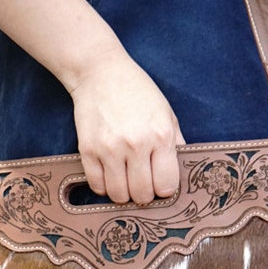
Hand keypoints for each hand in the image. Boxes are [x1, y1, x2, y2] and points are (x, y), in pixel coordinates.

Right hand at [69, 47, 184, 204]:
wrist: (100, 72)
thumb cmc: (138, 93)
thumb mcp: (167, 114)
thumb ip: (176, 146)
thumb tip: (179, 176)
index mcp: (161, 135)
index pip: (166, 187)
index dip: (163, 188)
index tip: (158, 181)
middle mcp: (136, 144)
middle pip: (142, 195)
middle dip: (144, 193)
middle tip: (141, 180)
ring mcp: (110, 148)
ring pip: (119, 196)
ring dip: (123, 192)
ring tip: (124, 178)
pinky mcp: (88, 150)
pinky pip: (97, 186)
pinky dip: (103, 186)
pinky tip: (108, 173)